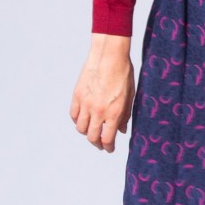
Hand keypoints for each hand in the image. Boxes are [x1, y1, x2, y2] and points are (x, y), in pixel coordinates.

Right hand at [70, 34, 134, 152]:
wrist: (109, 55)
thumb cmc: (123, 74)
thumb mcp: (130, 96)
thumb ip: (125, 115)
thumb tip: (121, 130)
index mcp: (114, 113)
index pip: (107, 139)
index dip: (108, 147)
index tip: (109, 149)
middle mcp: (98, 111)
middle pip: (92, 137)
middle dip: (97, 143)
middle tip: (100, 144)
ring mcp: (86, 104)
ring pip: (81, 128)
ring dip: (87, 132)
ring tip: (92, 131)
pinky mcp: (77, 95)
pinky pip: (74, 115)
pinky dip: (78, 120)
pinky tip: (84, 118)